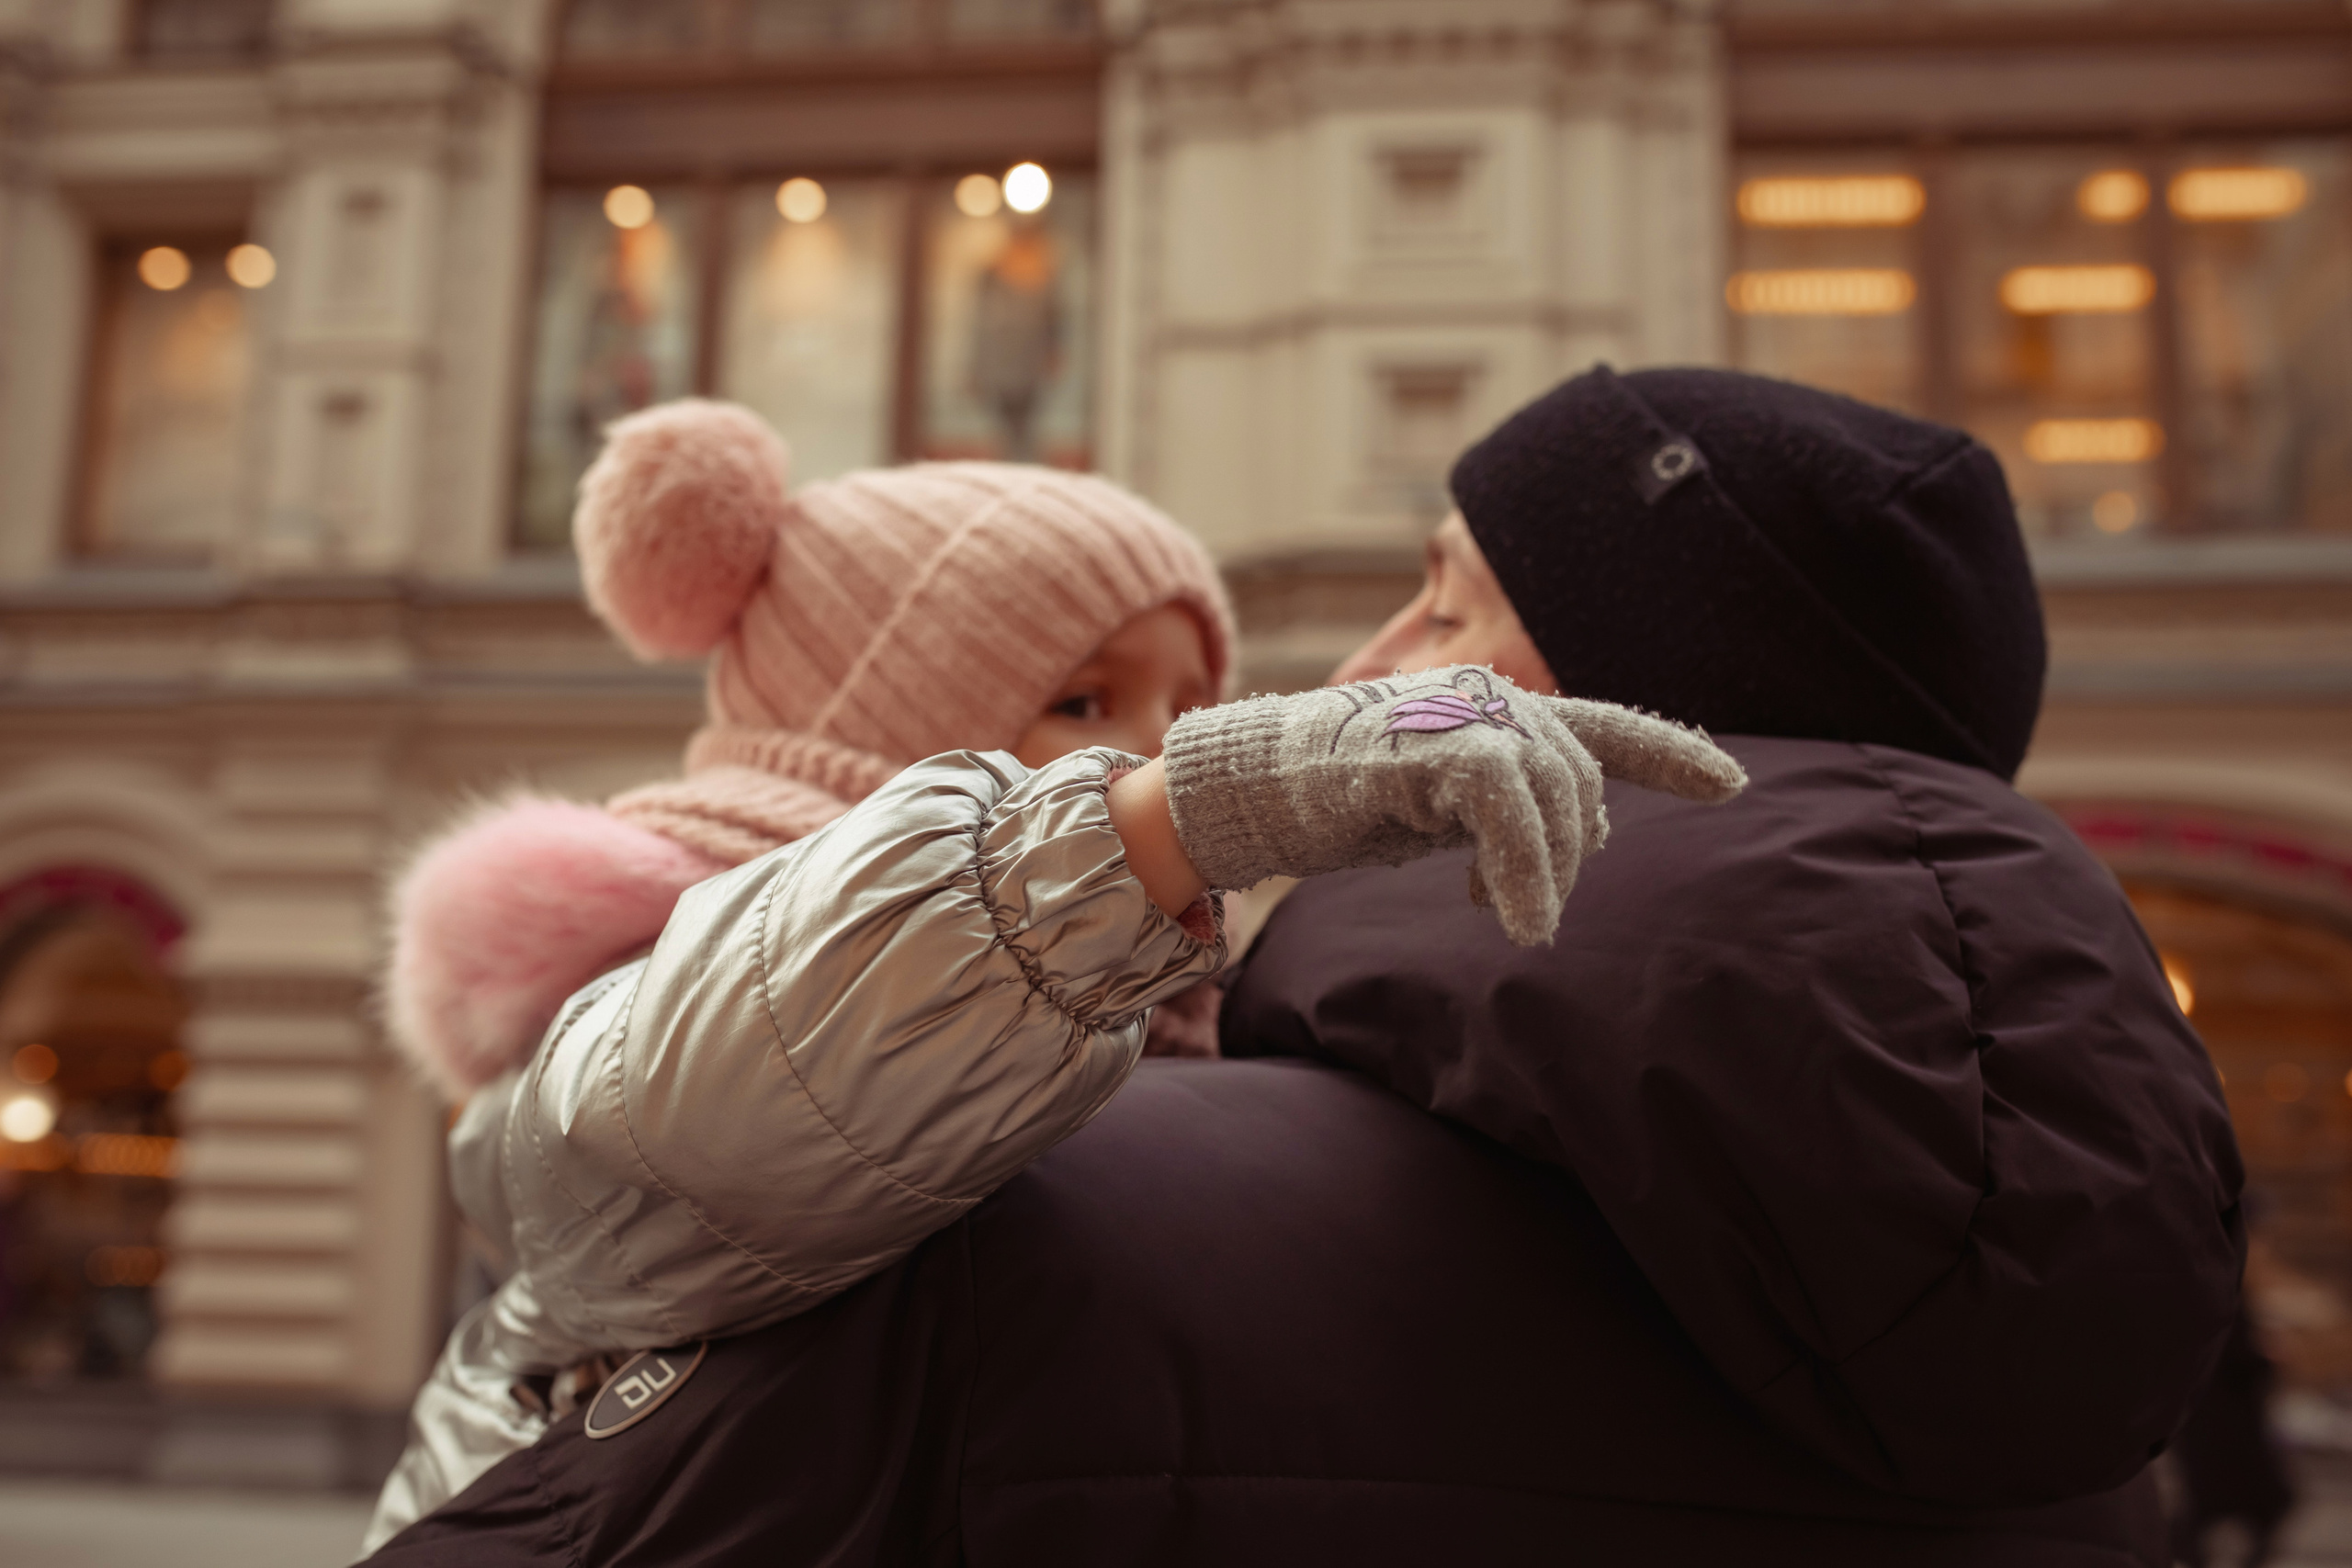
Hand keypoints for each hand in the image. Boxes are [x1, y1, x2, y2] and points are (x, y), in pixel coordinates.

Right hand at [1159, 665, 1745, 945]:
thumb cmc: (1351, 799)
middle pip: (1582, 783)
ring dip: (1544, 875)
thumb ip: (1520, 809)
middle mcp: (1492, 698)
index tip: (1731, 785)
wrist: (1259, 788)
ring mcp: (1461, 715)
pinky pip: (1505, 810)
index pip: (1607, 727)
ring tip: (1517, 922)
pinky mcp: (1429, 745)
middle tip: (1525, 909)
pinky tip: (1505, 916)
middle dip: (1570, 856)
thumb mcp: (1453, 806)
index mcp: (1502, 709)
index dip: (1672, 754)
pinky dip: (1517, 871)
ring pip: (1552, 798)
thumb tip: (1590, 836)